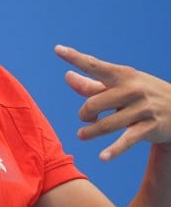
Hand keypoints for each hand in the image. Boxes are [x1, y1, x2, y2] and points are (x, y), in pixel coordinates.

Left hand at [55, 45, 170, 159]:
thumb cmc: (141, 95)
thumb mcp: (120, 86)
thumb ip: (92, 84)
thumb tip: (67, 76)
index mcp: (123, 75)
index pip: (94, 66)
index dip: (75, 58)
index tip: (57, 49)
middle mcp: (133, 90)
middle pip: (93, 104)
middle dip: (84, 114)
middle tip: (86, 118)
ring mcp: (142, 109)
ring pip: (106, 124)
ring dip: (90, 132)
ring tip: (82, 135)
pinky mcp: (149, 128)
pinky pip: (127, 140)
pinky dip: (114, 150)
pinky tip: (102, 157)